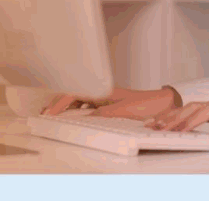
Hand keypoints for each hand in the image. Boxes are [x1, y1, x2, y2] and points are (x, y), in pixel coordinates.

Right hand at [40, 86, 180, 120]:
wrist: (163, 104)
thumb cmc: (147, 103)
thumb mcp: (123, 110)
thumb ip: (103, 114)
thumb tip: (84, 118)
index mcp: (104, 89)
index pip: (75, 92)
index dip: (59, 103)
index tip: (48, 112)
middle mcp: (103, 91)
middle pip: (74, 93)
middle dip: (58, 102)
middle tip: (45, 113)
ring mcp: (106, 96)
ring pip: (80, 98)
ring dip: (67, 105)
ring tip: (54, 114)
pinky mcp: (110, 103)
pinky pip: (88, 104)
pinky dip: (78, 109)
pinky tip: (74, 115)